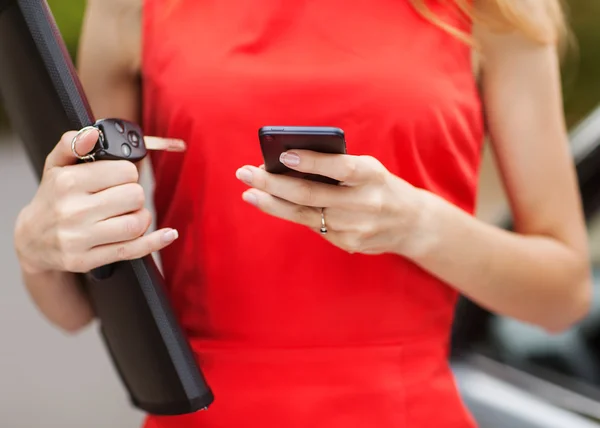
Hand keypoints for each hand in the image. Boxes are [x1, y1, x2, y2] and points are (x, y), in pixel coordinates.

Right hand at [14, 128, 184, 274]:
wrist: (31, 240)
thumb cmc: (52, 198)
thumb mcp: (55, 166)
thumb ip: (72, 143)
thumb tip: (92, 133)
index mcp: (67, 182)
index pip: (125, 171)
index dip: (128, 173)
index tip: (119, 178)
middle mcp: (73, 211)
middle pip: (134, 197)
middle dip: (135, 194)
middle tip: (123, 197)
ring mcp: (79, 238)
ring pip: (135, 224)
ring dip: (141, 217)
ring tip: (129, 214)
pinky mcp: (87, 260)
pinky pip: (131, 250)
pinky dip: (155, 242)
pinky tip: (168, 234)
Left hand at [235, 150, 425, 255]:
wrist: (409, 223)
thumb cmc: (379, 186)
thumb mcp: (366, 169)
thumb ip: (334, 166)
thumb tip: (286, 163)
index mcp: (372, 175)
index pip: (340, 168)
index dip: (311, 162)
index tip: (282, 156)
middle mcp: (365, 202)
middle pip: (311, 194)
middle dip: (273, 183)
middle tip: (245, 173)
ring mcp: (355, 227)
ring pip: (304, 214)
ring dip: (272, 203)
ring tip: (249, 192)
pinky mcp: (347, 243)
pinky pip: (311, 225)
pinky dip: (289, 213)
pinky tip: (272, 204)